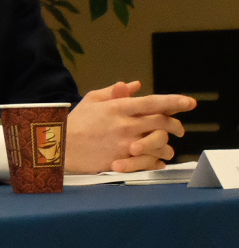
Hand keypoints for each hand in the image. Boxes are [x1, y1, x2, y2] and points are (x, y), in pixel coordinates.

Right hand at [65, 81, 196, 173]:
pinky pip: (151, 162)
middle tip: (179, 128)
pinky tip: (155, 159)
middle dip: (176, 125)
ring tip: (165, 146)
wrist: (58, 147)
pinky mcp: (123, 161)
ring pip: (161, 144)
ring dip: (167, 145)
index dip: (175, 102)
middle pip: (163, 123)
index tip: (190, 103)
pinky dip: (157, 161)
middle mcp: (126, 125)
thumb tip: (135, 85)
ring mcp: (125, 144)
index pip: (154, 102)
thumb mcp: (91, 100)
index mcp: (119, 108)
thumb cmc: (75, 122)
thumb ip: (114, 92)